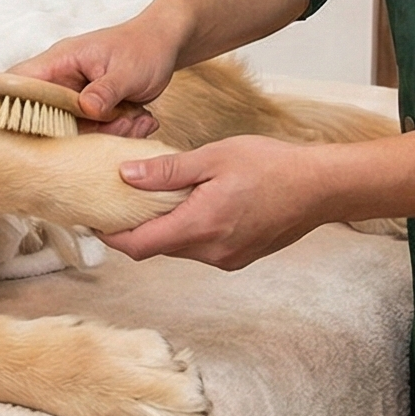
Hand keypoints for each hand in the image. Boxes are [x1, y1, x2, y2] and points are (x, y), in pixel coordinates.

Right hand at [7, 14, 186, 138]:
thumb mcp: (126, 71)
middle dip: (79, 131)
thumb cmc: (143, 47)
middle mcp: (62, 81)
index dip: (10, 103)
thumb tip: (86, 109)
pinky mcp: (90, 112)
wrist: (164, 45)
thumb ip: (105, 90)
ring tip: (135, 119)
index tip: (21, 128)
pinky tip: (139, 120)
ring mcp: (75, 98)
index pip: (20, 80)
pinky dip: (116, 132)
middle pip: (47, 117)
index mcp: (61, 61)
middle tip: (117, 122)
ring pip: (74, 130)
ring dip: (105, 132)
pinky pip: (93, 132)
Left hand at [102, 136, 328, 269]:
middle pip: (157, 248)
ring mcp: (228, 258)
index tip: (94, 221)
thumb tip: (125, 176)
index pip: (140, 246)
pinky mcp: (240, 256)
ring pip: (180, 248)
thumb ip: (167, 171)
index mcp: (200, 226)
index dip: (111, 237)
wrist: (321, 187)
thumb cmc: (271, 165)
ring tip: (155, 198)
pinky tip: (192, 205)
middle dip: (136, 229)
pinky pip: (202, 248)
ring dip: (165, 228)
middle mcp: (212, 252)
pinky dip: (188, 230)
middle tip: (120, 201)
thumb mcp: (213, 157)